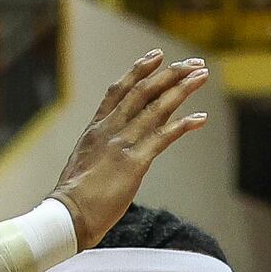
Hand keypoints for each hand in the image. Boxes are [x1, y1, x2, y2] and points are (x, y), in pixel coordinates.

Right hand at [51, 52, 211, 247]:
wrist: (68, 213)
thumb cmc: (74, 199)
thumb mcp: (84, 165)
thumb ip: (98, 153)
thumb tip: (107, 158)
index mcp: (96, 128)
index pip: (119, 90)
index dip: (139, 71)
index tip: (156, 57)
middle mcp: (110, 129)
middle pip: (142, 91)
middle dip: (169, 74)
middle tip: (192, 63)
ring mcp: (123, 143)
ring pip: (156, 107)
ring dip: (182, 89)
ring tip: (202, 76)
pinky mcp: (135, 162)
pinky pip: (164, 137)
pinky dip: (184, 125)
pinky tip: (201, 118)